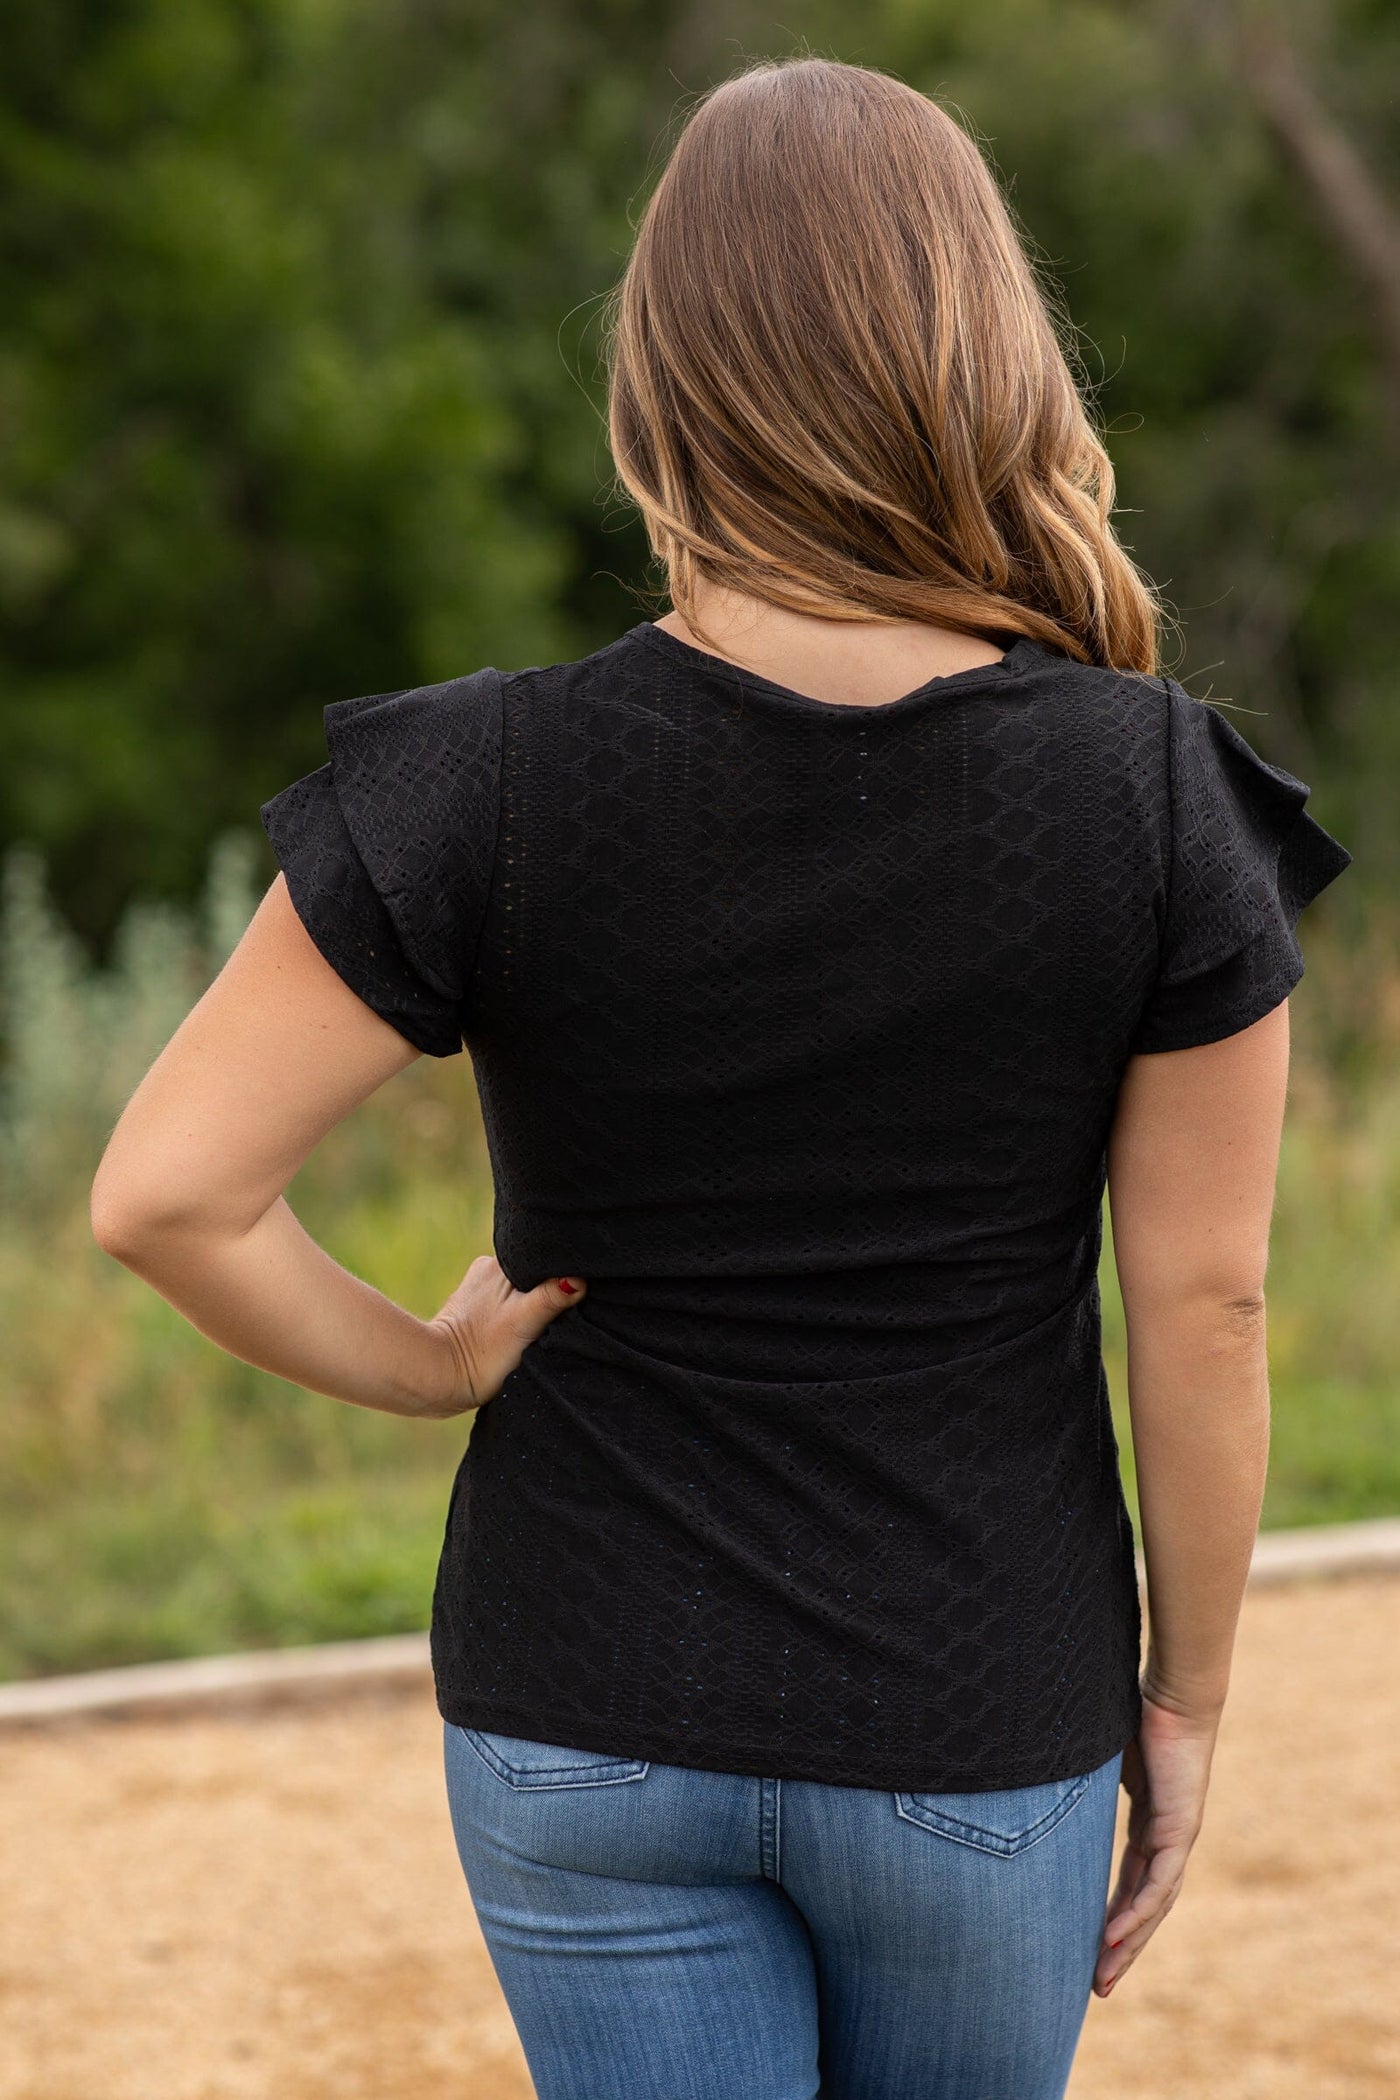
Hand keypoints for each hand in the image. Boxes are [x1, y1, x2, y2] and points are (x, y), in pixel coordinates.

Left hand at [422, 1256, 586, 1417]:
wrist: (439, 1379)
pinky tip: (520, 1335)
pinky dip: (516, 1318)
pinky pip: (506, 1307)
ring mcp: (478, 1291)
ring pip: (519, 1292)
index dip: (561, 1278)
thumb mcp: (524, 1322)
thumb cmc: (482, 1351)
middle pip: (533, 1277)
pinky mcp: (473, 1313)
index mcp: (498, 1263)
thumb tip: (579, 1280)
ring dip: (531, 1307)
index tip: (573, 1299)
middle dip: (547, 1292)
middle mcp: (486, 1270)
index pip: (543, 1261)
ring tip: (536, 1329)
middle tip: (557, 1317)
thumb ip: (552, 1297)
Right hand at [1093, 1689, 1219, 1997]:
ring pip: (1154, 1905)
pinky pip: (1160, 1882)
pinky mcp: (1182, 1828)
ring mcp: (1177, 1837)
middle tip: (1097, 1988)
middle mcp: (1167, 1839)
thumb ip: (1077, 1780)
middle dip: (1120, 1949)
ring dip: (1128, 1943)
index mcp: (1150, 1826)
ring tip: (1103, 1976)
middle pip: (1143, 1907)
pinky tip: (1117, 1936)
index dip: (1111, 1919)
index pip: (1131, 1885)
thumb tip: (1028, 1776)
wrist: (1176, 1692)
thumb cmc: (1137, 1713)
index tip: (1090, 1952)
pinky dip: (1138, 1912)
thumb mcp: (1096, 1759)